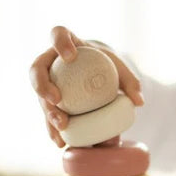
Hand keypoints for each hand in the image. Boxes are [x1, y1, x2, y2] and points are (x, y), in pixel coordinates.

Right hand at [28, 25, 143, 147]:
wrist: (97, 74)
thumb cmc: (107, 66)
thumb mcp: (120, 69)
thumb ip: (131, 82)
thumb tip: (138, 102)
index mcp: (68, 44)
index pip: (58, 34)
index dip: (60, 42)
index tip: (70, 57)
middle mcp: (51, 62)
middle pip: (37, 69)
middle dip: (43, 85)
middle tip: (57, 100)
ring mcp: (47, 82)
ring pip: (40, 95)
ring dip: (48, 112)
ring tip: (61, 126)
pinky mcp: (48, 102)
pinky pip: (47, 114)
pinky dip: (53, 128)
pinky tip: (61, 141)